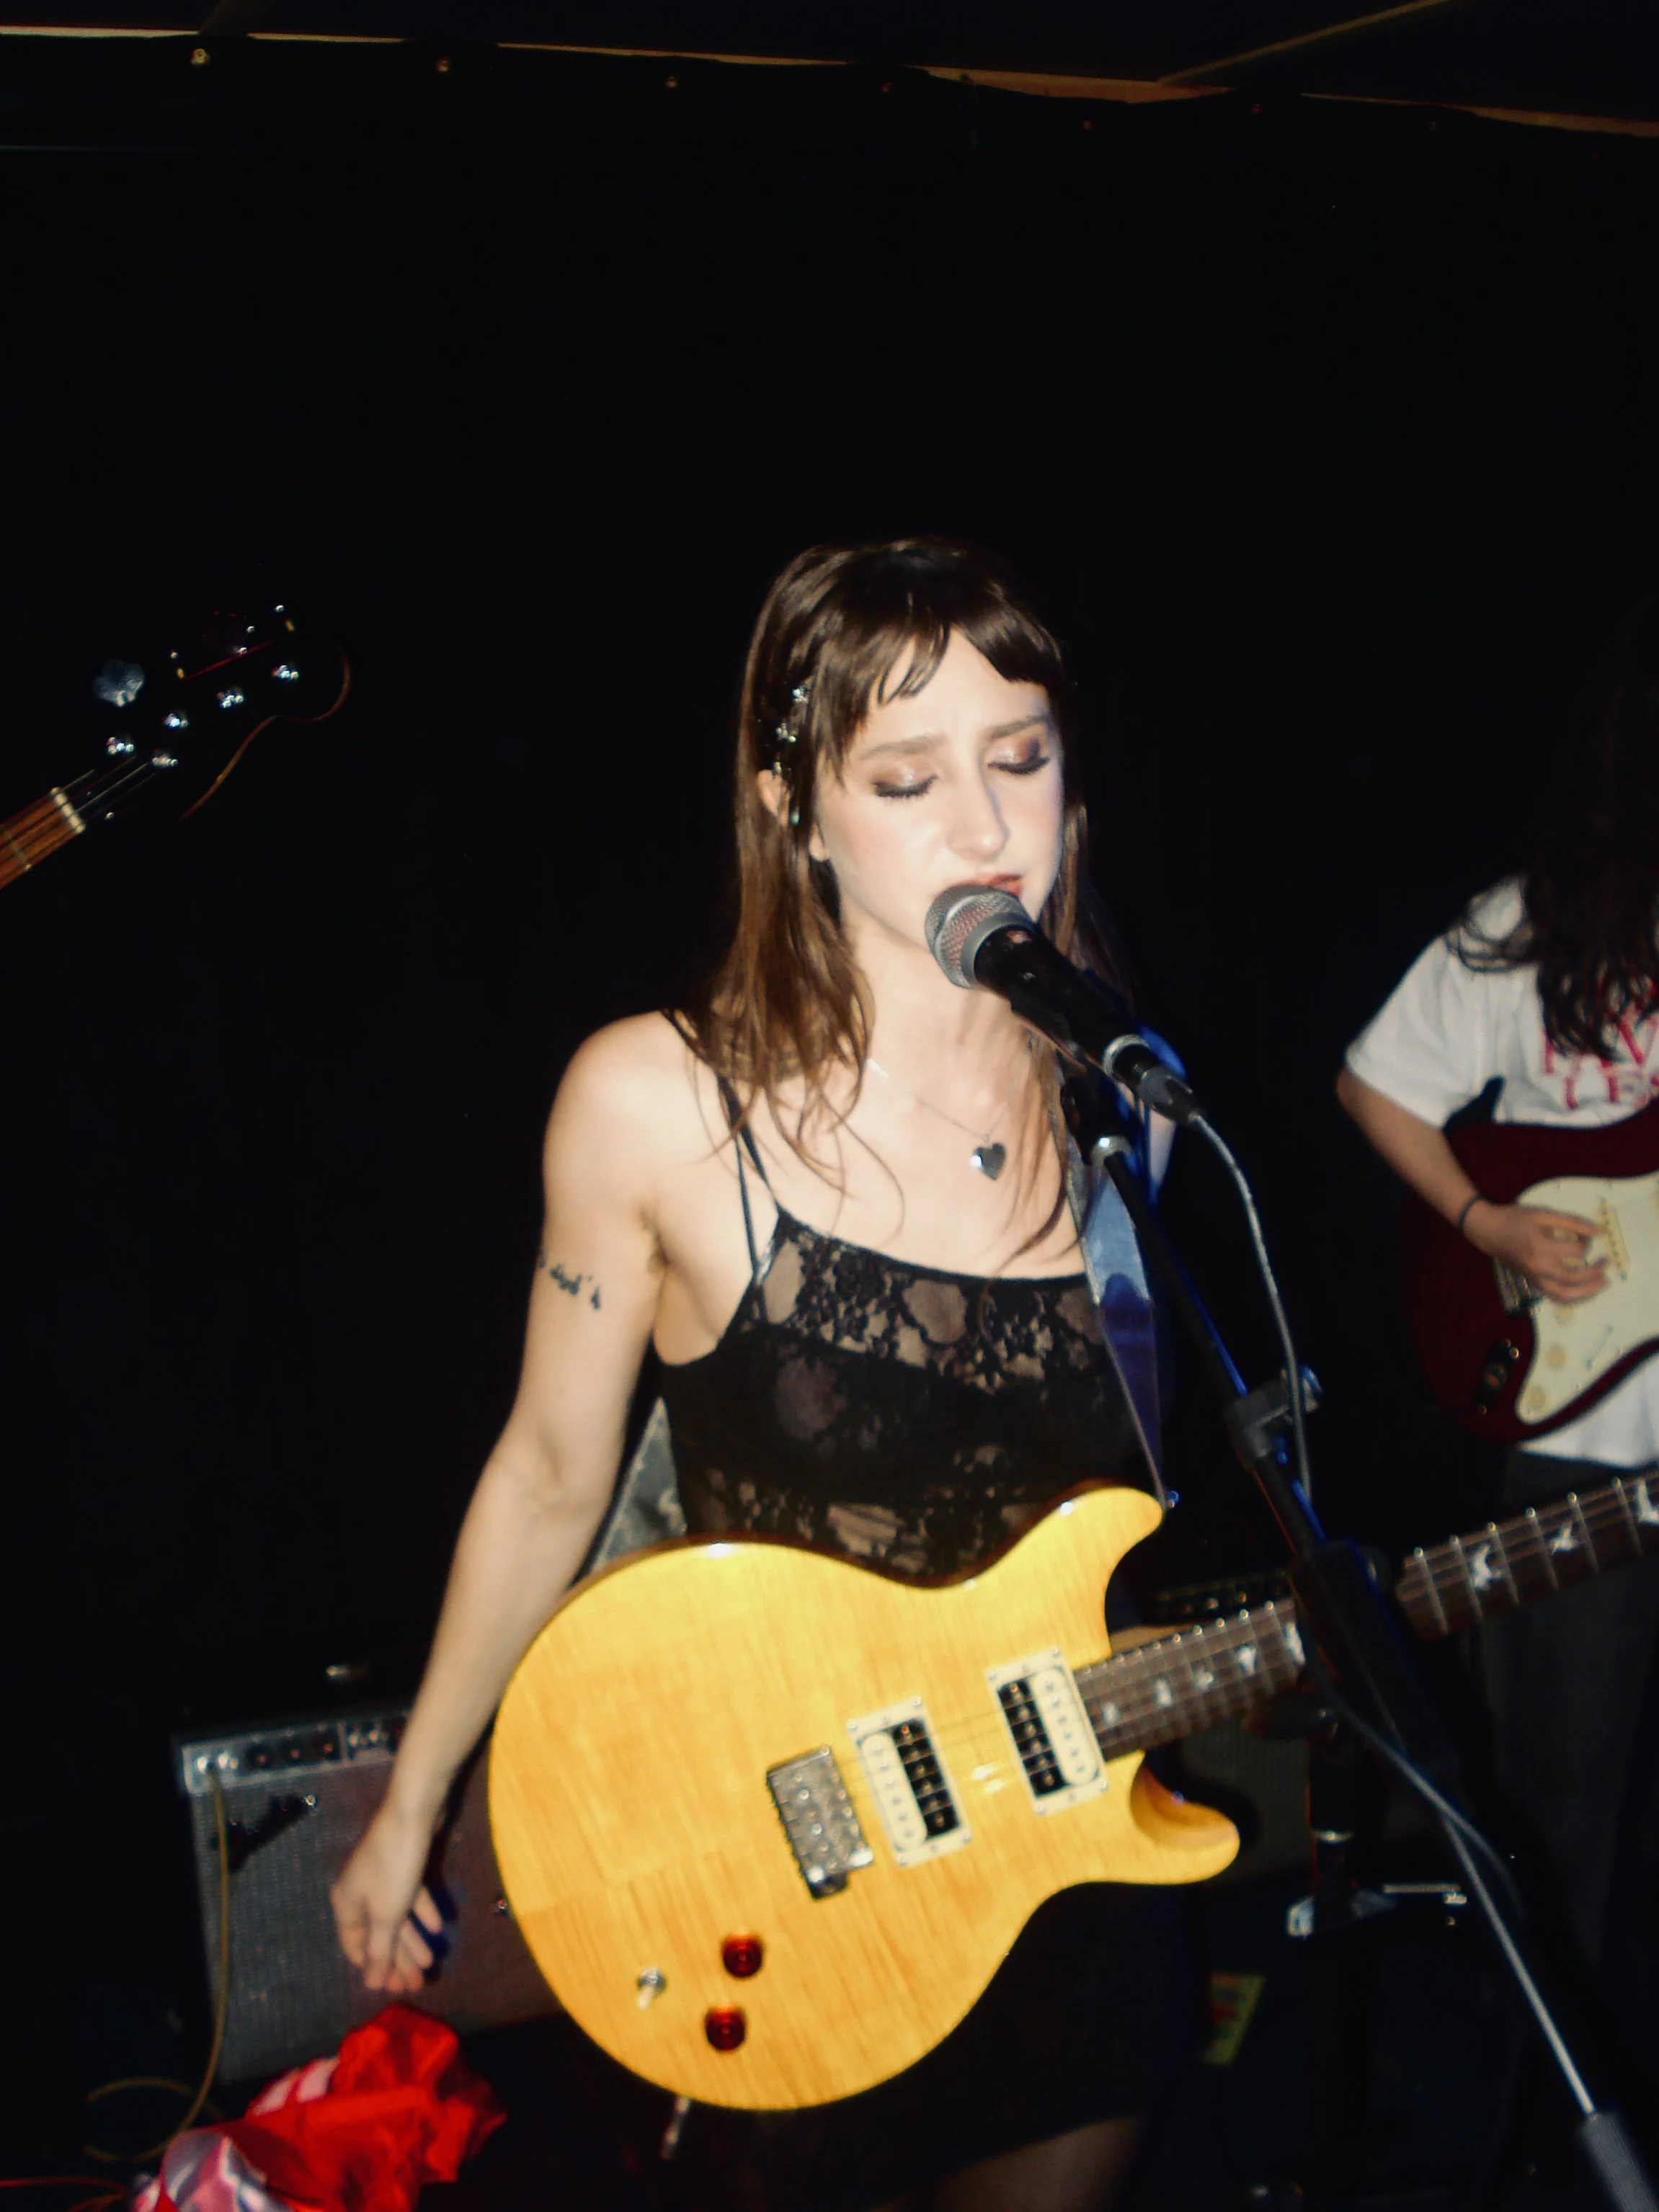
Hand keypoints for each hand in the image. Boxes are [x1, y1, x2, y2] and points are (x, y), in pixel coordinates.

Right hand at [330, 1799, 444, 1994]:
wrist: (413, 1811)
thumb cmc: (394, 1866)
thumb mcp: (386, 1915)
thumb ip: (380, 1950)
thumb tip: (371, 1984)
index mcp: (346, 1905)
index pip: (354, 1947)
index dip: (373, 1968)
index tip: (391, 1988)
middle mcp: (359, 1891)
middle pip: (379, 1934)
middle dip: (398, 1959)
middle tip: (416, 1983)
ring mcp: (381, 1876)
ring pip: (396, 1916)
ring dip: (412, 1940)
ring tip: (430, 1963)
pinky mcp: (402, 1862)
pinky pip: (410, 1895)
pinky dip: (422, 1910)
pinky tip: (438, 1926)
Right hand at [1464, 1200, 1608, 1303]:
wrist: (1488, 1231)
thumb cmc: (1514, 1219)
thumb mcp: (1543, 1214)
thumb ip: (1571, 1222)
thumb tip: (1598, 1232)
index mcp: (1541, 1248)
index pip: (1575, 1252)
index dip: (1586, 1244)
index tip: (1587, 1237)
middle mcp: (1538, 1268)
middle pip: (1573, 1279)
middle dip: (1594, 1273)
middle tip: (1605, 1263)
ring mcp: (1534, 1278)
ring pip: (1565, 1295)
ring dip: (1586, 1292)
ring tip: (1600, 1284)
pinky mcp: (1532, 1282)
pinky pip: (1555, 1296)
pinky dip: (1571, 1297)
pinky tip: (1582, 1290)